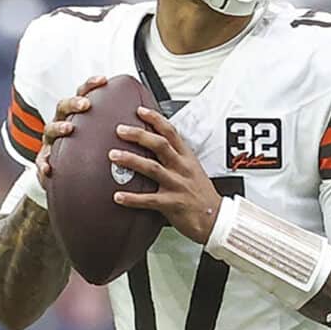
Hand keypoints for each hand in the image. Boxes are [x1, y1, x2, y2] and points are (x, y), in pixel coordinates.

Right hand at [31, 74, 108, 187]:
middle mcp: (61, 123)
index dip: (91, 85)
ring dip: (58, 128)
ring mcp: (50, 141)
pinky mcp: (44, 160)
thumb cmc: (88, 151)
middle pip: (63, 106)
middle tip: (86, 105)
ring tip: (68, 129)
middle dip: (74, 103)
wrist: (68, 174)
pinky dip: (43, 164)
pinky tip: (49, 168)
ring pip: (49, 130)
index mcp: (75, 115)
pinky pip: (41, 162)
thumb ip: (117, 127)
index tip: (104, 80)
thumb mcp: (102, 137)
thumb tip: (145, 119)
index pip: (82, 94)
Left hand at [111, 105, 224, 243]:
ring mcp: (177, 185)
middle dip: (139, 135)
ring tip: (113, 155)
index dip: (155, 119)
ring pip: (152, 168)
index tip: (140, 111)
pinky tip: (118, 196)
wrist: (217, 218)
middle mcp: (182, 168)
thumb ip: (175, 158)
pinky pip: (149, 200)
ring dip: (131, 160)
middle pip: (160, 145)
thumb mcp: (193, 170)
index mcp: (187, 158)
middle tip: (120, 130)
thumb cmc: (203, 196)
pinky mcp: (172, 204)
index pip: (171, 132)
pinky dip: (132, 198)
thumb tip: (155, 146)